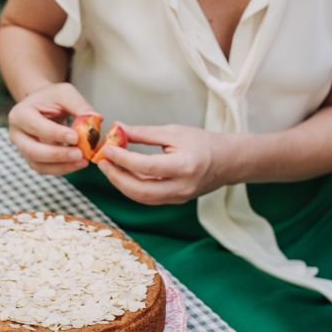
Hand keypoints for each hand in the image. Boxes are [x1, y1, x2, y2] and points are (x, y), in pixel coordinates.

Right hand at [7, 82, 93, 175]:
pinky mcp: (33, 159)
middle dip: (57, 155)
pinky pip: (46, 169)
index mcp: (20, 114)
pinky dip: (63, 169)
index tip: (76, 137)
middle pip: (33, 150)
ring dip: (62, 166)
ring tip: (83, 161)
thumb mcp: (65, 93)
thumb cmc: (51, 98)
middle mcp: (17, 135)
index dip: (56, 134)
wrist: (42, 107)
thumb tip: (96, 119)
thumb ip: (79, 105)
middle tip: (80, 154)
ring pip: (39, 165)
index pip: (36, 127)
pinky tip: (79, 163)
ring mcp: (23, 150)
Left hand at [95, 124, 230, 205]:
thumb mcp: (174, 132)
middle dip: (116, 177)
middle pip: (140, 190)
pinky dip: (133, 187)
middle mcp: (181, 187)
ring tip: (109, 167)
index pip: (146, 167)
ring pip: (142, 197)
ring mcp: (179, 198)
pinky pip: (148, 198)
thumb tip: (118, 129)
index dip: (123, 159)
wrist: (228, 161)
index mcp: (184, 166)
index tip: (107, 149)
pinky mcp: (175, 201)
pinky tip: (124, 173)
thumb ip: (144, 133)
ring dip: (122, 184)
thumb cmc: (203, 143)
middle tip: (102, 162)